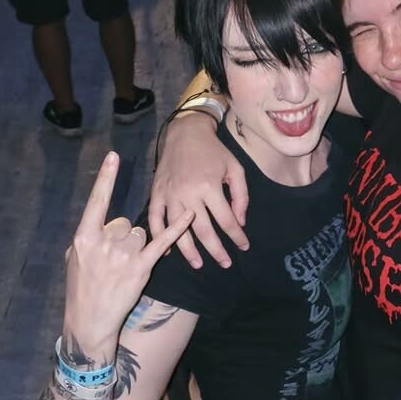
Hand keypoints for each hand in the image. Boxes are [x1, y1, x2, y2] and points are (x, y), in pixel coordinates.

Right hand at [62, 152, 193, 358]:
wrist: (90, 319)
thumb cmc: (80, 288)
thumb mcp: (75, 259)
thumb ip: (89, 238)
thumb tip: (103, 225)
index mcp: (84, 236)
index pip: (97, 201)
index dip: (106, 177)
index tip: (114, 156)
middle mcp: (105, 242)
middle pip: (124, 222)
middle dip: (123, 237)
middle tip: (114, 260)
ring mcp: (124, 255)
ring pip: (140, 233)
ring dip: (137, 246)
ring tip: (124, 266)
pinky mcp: (141, 268)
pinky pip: (162, 242)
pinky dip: (178, 229)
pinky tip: (191, 215)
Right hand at [147, 111, 249, 267]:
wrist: (185, 134)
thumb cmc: (214, 152)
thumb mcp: (235, 169)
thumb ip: (241, 196)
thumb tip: (240, 222)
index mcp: (210, 187)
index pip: (226, 220)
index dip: (237, 237)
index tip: (244, 247)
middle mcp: (188, 193)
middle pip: (203, 231)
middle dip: (216, 251)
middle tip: (225, 263)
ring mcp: (170, 195)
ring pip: (178, 231)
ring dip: (189, 251)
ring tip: (199, 265)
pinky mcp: (157, 194)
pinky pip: (156, 220)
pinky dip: (160, 238)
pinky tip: (168, 252)